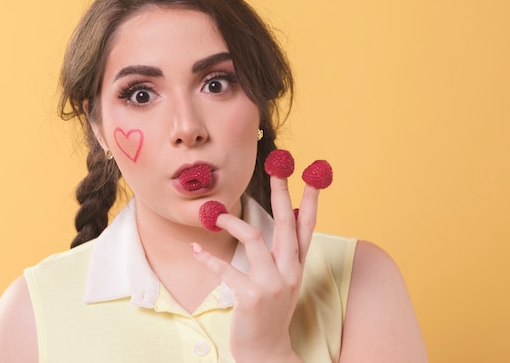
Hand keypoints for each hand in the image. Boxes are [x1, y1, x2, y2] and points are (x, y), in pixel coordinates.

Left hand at [192, 175, 320, 362]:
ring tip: (216, 216)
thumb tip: (288, 217)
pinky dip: (208, 258)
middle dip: (281, 191)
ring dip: (232, 223)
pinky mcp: (250, 296)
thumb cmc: (271, 312)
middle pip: (285, 222)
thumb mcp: (285, 281)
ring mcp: (272, 284)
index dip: (311, 199)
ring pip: (254, 238)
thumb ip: (286, 252)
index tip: (313, 174)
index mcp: (297, 265)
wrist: (267, 351)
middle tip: (278, 166)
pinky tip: (196, 249)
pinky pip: (226, 268)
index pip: (307, 225)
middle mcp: (289, 271)